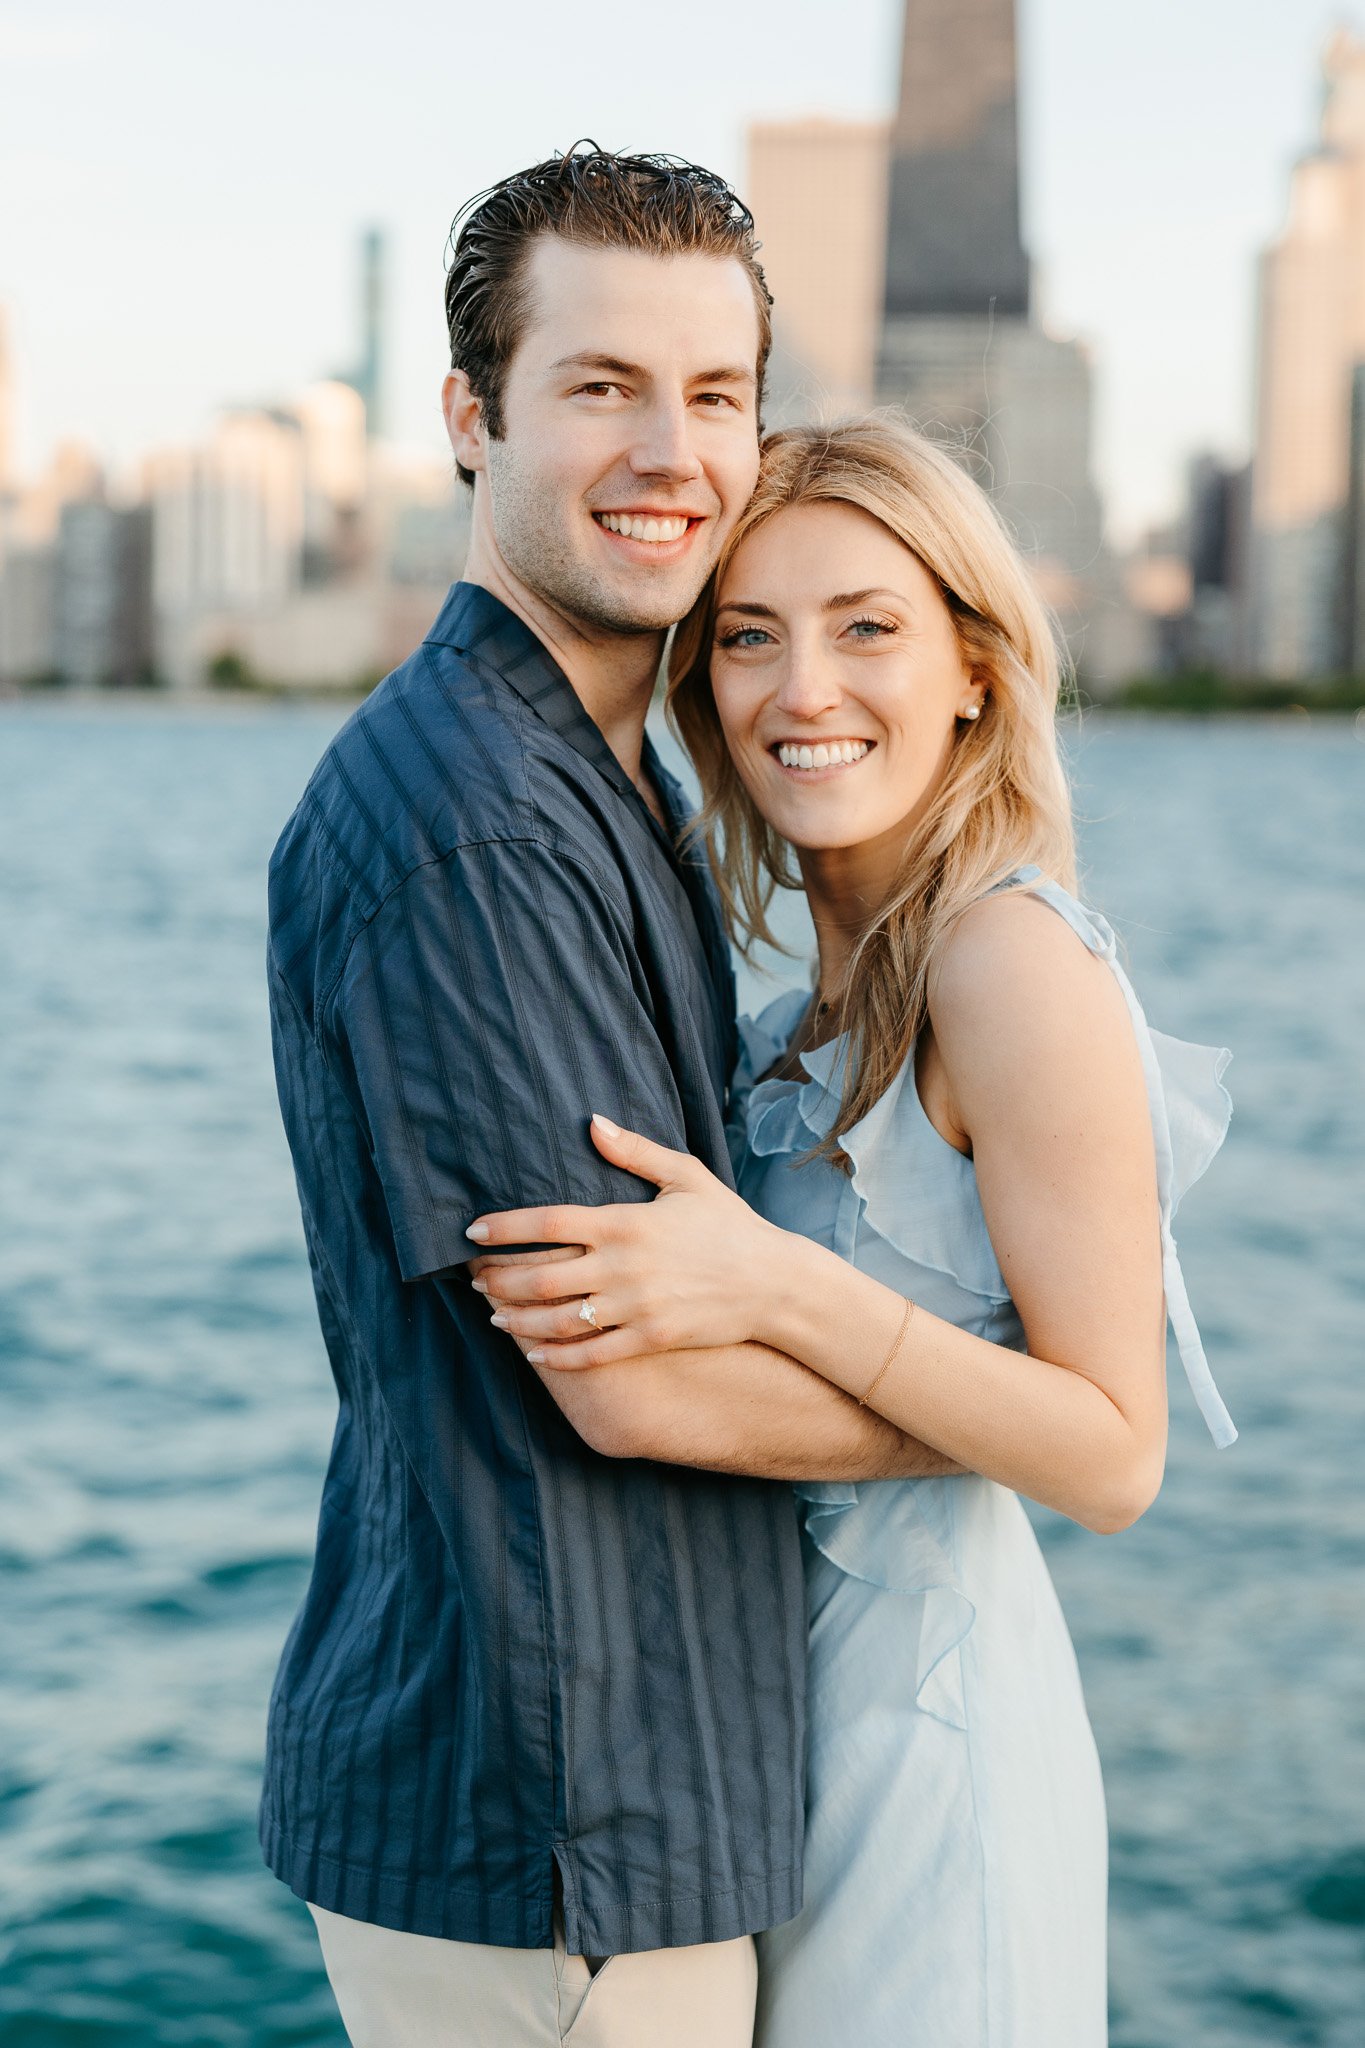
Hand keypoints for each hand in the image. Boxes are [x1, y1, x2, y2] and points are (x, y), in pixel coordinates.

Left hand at [466, 1115, 787, 1366]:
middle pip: (540, 1277)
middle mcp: (623, 1267)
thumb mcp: (686, 1177)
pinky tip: (535, 1355)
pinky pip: (592, 1354)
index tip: (472, 1230)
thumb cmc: (729, 1224)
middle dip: (498, 1279)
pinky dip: (557, 1358)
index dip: (503, 1228)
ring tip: (494, 1316)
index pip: (547, 1223)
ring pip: (558, 1320)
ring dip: (517, 1320)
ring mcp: (635, 1307)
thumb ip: (635, 1151)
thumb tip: (592, 1122)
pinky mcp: (650, 1339)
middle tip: (474, 1279)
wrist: (773, 1283)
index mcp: (626, 1222)